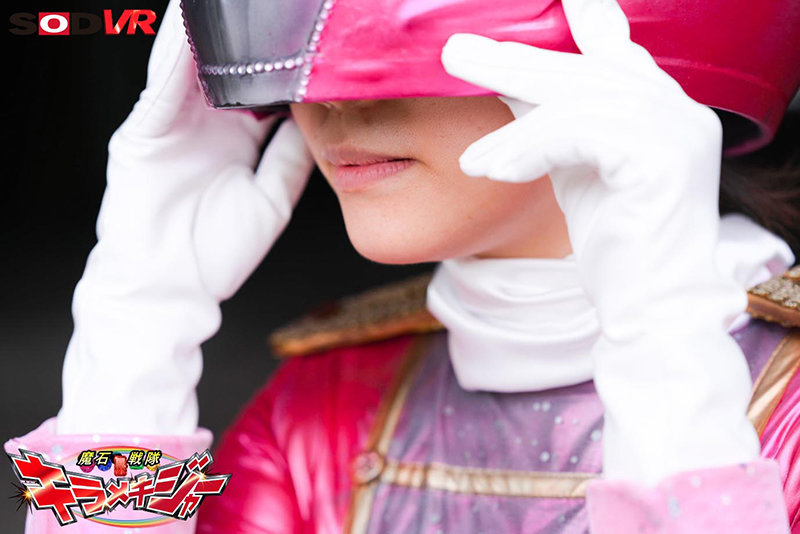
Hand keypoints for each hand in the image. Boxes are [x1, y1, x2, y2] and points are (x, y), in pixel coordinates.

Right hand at [57, 0, 313, 434]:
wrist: (170, 290)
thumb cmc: (215, 253)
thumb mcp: (271, 199)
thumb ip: (291, 158)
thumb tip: (318, 119)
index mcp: (236, 138)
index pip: (259, 86)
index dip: (280, 60)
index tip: (306, 36)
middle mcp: (205, 125)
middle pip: (225, 66)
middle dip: (246, 36)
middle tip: (273, 9)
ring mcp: (172, 126)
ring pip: (190, 66)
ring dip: (207, 33)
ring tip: (228, 5)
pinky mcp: (144, 135)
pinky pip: (162, 88)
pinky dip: (175, 57)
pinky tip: (190, 29)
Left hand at [441, 0, 759, 483]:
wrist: (653, 315)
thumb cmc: (618, 251)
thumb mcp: (580, 174)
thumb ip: (557, 129)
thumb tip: (505, 88)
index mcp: (661, 111)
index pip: (614, 51)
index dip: (585, 21)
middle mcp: (677, 110)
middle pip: (585, 66)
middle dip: (514, 59)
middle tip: (455, 51)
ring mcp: (677, 130)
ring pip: (575, 97)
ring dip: (510, 127)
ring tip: (471, 162)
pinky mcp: (662, 158)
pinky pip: (576, 131)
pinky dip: (527, 149)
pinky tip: (493, 171)